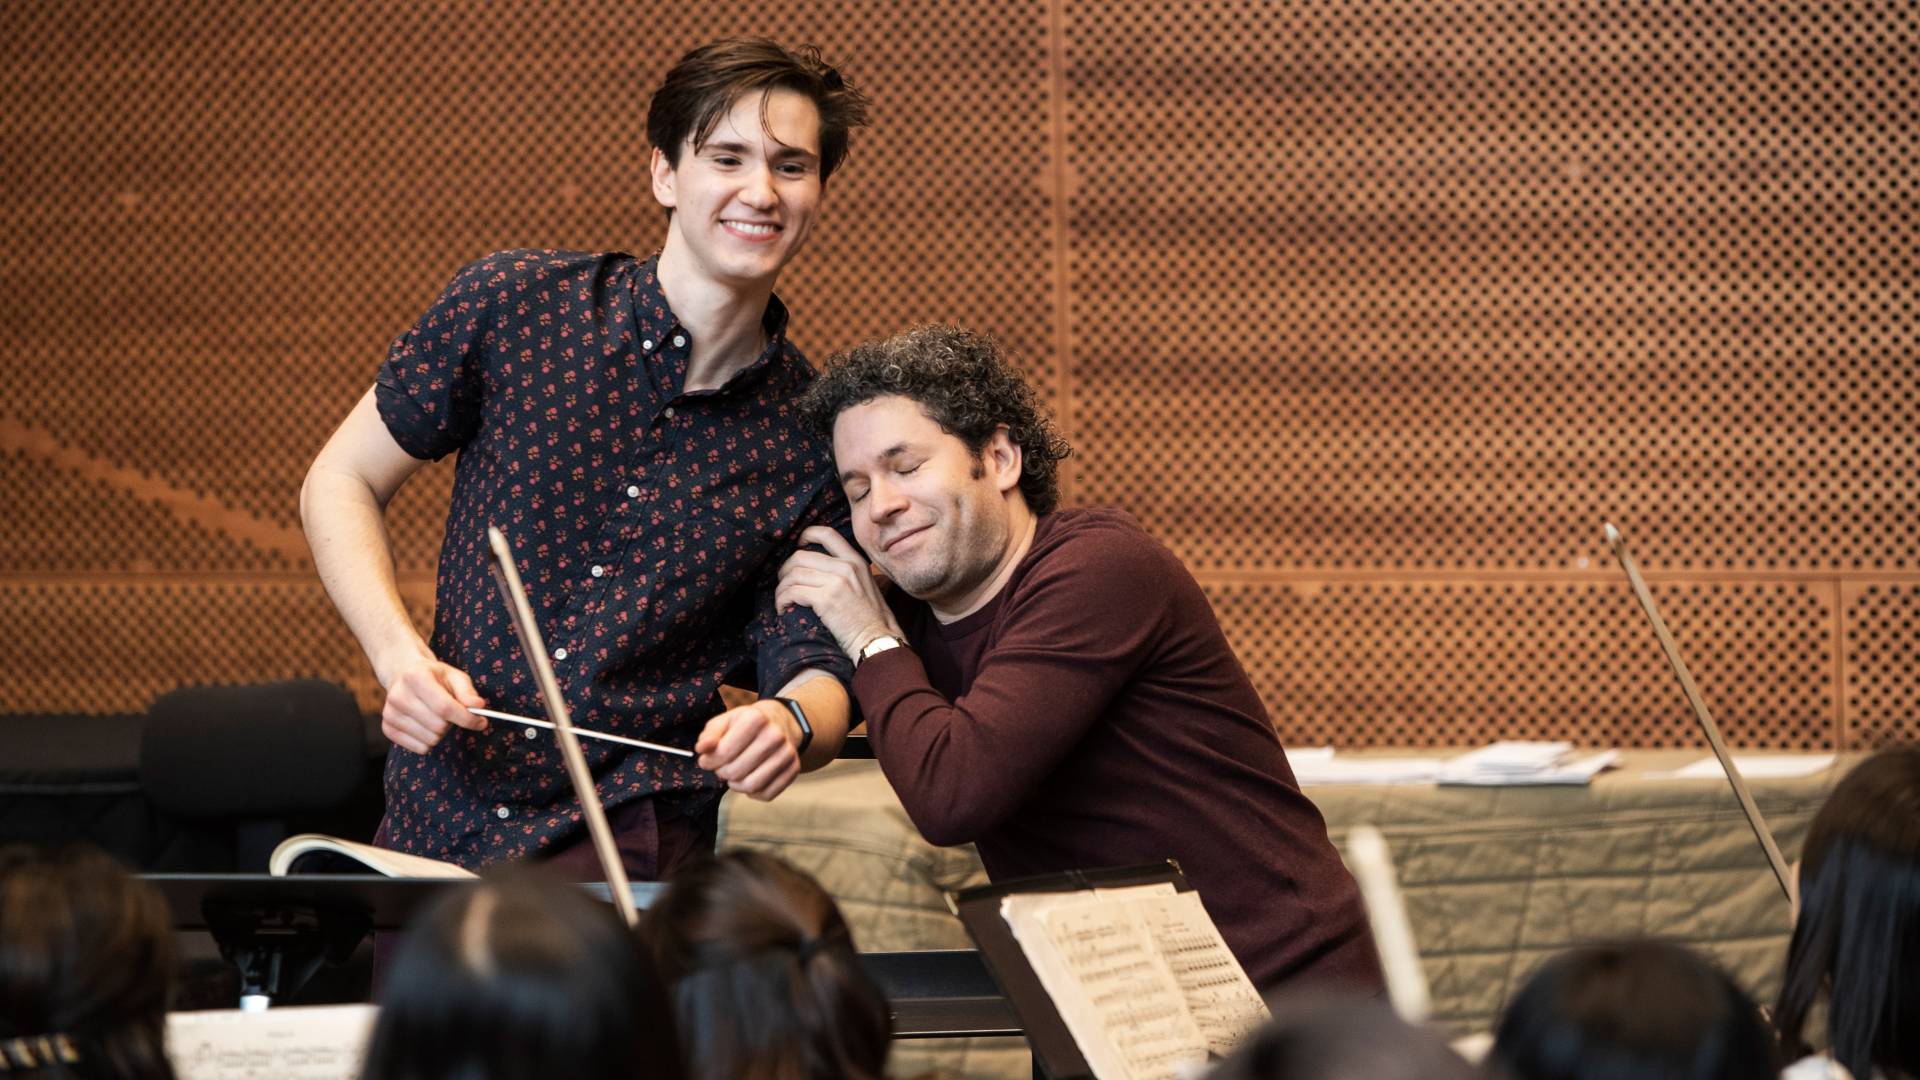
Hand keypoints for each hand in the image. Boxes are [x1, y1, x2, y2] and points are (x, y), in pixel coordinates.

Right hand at [380, 657, 487, 753]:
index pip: (445, 707)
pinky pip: (420, 748)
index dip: (467, 718)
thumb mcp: (454, 676)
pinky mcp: (388, 729)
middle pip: (439, 726)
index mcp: (415, 677)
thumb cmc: (434, 677)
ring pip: (431, 739)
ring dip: (442, 732)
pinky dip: (430, 741)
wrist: (404, 675)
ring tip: (436, 716)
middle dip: (453, 723)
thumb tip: (479, 707)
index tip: (481, 722)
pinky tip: (426, 725)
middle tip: (452, 713)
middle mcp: (398, 696)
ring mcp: (390, 714)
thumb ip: (467, 692)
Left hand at [696, 699, 801, 800]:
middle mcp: (775, 735)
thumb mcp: (724, 722)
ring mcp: (787, 753)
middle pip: (735, 772)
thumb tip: (701, 749)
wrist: (778, 723)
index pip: (724, 753)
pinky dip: (753, 792)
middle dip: (722, 772)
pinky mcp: (794, 769)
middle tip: (722, 766)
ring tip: (734, 774)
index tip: (707, 759)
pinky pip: (766, 794)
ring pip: (751, 786)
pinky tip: (750, 778)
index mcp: (756, 719)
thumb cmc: (744, 724)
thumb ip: (709, 736)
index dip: (709, 761)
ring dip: (736, 785)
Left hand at [776, 525, 903, 659]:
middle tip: (783, 583)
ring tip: (781, 599)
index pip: (827, 534)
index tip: (796, 546)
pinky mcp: (826, 600)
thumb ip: (847, 571)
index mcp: (856, 560)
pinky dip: (783, 599)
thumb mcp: (866, 584)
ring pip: (794, 574)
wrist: (877, 639)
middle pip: (801, 556)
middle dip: (785, 570)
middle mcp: (846, 567)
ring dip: (781, 588)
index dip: (806, 536)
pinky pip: (793, 592)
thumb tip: (819, 569)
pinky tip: (783, 608)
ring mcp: (836, 582)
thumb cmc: (871, 618)